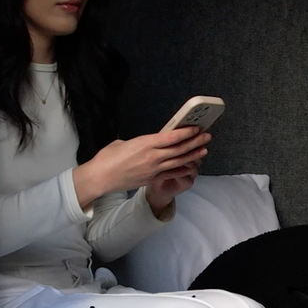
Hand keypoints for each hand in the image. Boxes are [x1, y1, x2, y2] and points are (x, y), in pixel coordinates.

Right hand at [73, 127, 208, 207]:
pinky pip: (171, 173)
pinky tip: (192, 166)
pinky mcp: (151, 179)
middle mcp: (152, 156)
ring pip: (178, 161)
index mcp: (145, 143)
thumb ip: (138, 142)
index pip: (171, 137)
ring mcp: (153, 169)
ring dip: (193, 155)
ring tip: (204, 150)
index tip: (196, 127)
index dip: (186, 132)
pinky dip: (183, 169)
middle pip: (179, 149)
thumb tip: (145, 143)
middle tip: (206, 136)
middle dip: (195, 142)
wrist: (100, 178)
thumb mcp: (123, 143)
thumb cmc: (107, 158)